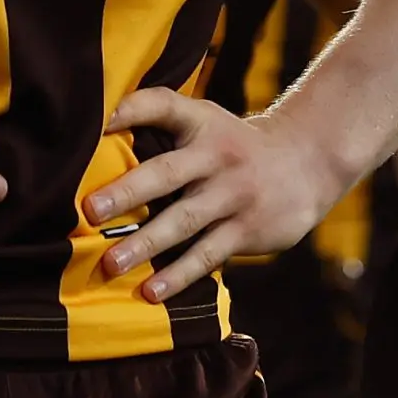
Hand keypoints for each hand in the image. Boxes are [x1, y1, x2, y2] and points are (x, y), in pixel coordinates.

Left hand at [82, 89, 345, 303]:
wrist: (307, 162)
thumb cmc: (235, 145)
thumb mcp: (207, 122)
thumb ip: (164, 126)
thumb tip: (97, 139)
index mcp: (201, 123)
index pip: (164, 106)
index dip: (133, 109)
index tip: (100, 121)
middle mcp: (216, 156)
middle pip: (166, 173)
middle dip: (127, 191)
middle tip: (90, 210)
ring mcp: (233, 194)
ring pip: (183, 221)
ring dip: (145, 243)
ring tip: (111, 263)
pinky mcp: (246, 229)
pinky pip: (207, 254)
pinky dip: (178, 275)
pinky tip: (151, 291)